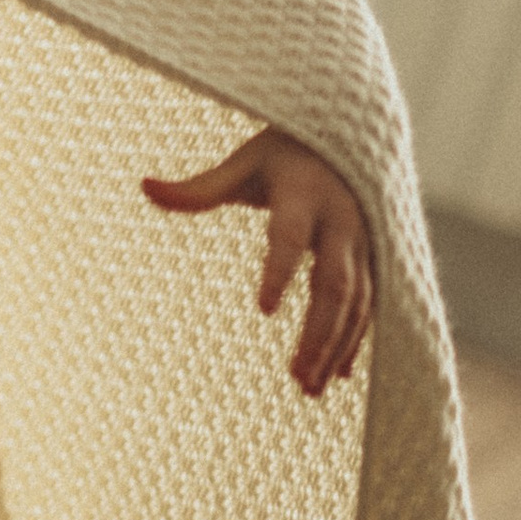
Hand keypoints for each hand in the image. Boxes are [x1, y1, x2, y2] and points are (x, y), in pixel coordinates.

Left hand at [142, 128, 373, 397]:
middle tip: (294, 376)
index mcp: (304, 195)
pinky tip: (336, 374)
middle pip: (333, 284)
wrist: (354, 131)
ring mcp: (364, 241)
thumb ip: (199, 188)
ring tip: (308, 388)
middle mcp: (341, 221)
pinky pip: (370, 304)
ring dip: (335, 346)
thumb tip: (144, 186)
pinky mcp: (376, 256)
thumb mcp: (244, 164)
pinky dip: (355, 340)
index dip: (279, 271)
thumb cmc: (285, 149)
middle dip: (317, 332)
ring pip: (356, 302)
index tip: (263, 310)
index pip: (290, 237)